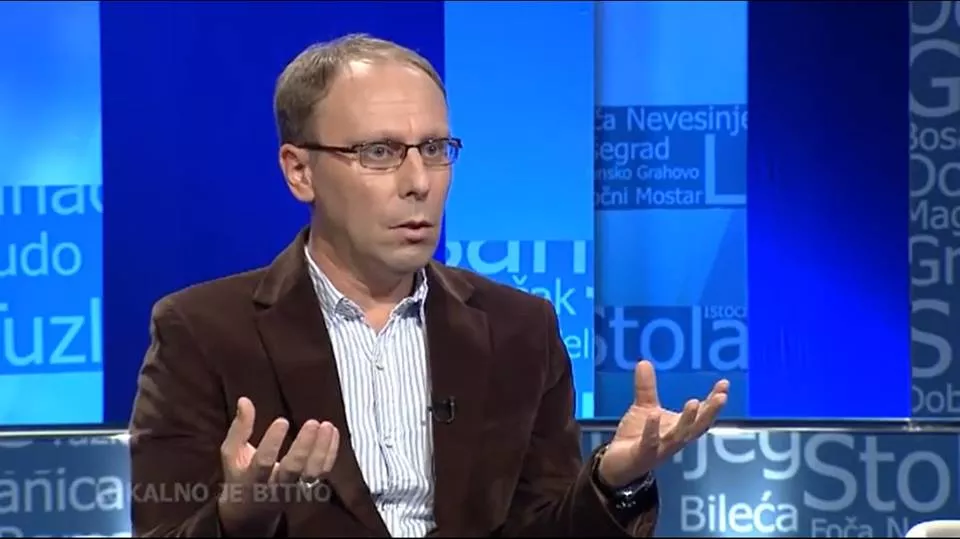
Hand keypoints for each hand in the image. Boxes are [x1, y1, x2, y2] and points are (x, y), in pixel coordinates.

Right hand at [217, 397, 339, 536]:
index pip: (263, 463)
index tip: (282, 421)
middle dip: (304, 447)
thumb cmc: (241, 475)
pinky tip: (332, 431)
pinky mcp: (309, 488)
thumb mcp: (232, 454)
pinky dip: (330, 453)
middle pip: (293, 470)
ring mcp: (294, 489)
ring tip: (327, 425)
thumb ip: (239, 429)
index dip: (272, 443)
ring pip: (313, 473)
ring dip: (322, 450)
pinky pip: (323, 472)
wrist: (252, 512)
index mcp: (253, 479)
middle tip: (313, 423)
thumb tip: (244, 400)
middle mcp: (275, 487)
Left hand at [597, 360, 727, 488]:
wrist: (619, 464)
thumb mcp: (644, 408)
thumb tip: (644, 361)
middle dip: (711, 412)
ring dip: (688, 420)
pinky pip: (650, 442)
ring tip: (693, 403)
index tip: (724, 385)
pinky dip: (653, 430)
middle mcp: (675, 440)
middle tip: (722, 396)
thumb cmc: (638, 436)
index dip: (714, 401)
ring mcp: (661, 449)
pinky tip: (654, 414)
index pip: (702, 415)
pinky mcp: (643, 454)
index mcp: (679, 428)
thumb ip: (646, 387)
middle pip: (698, 427)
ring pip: (678, 436)